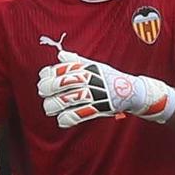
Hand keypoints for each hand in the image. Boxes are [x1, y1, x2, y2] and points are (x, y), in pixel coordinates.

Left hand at [37, 48, 174, 126]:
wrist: (131, 91)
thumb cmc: (110, 78)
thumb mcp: (94, 66)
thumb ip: (76, 62)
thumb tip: (61, 54)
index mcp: (85, 69)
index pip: (59, 70)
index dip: (47, 75)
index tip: (43, 80)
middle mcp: (87, 80)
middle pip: (59, 84)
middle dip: (47, 90)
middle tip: (44, 94)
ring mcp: (92, 94)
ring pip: (64, 100)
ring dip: (53, 106)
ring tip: (50, 109)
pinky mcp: (98, 108)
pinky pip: (77, 115)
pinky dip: (67, 119)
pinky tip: (62, 120)